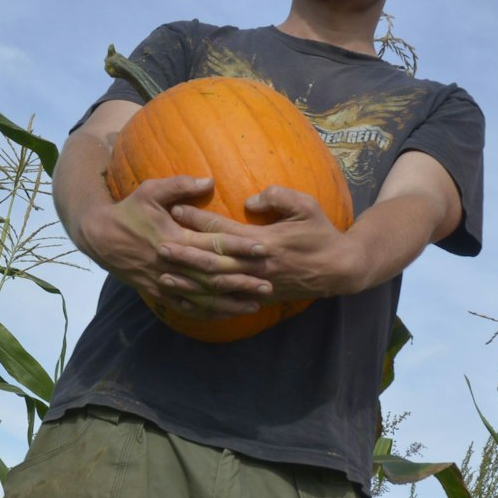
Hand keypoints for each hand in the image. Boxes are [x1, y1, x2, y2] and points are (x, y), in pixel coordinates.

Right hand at [78, 175, 265, 318]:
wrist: (98, 236)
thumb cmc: (128, 210)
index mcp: (173, 237)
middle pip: (213, 275)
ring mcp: (164, 281)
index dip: (239, 247)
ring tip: (256, 303)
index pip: (213, 243)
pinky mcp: (158, 293)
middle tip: (269, 281)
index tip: (263, 249)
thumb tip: (209, 180)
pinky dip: (207, 313)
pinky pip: (185, 307)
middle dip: (242, 279)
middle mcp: (171, 263)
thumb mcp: (150, 190)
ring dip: (229, 301)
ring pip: (202, 296)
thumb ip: (180, 185)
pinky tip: (227, 314)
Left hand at [164, 185, 358, 302]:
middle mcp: (257, 265)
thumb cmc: (322, 233)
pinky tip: (190, 300)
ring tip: (165, 275)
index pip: (224, 230)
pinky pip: (230, 301)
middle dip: (185, 253)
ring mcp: (258, 284)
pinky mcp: (260, 297)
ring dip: (190, 281)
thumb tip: (249, 200)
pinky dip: (208, 302)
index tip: (175, 210)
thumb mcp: (306, 206)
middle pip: (213, 259)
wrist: (339, 269)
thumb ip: (278, 196)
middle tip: (159, 246)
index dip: (198, 220)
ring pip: (217, 285)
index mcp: (264, 241)